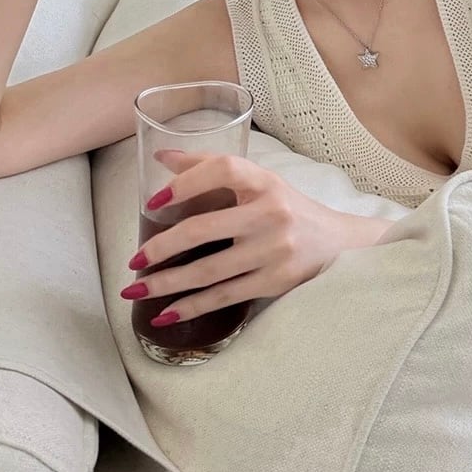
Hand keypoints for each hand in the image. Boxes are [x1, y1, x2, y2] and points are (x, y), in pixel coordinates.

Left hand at [121, 150, 393, 324]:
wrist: (339, 243)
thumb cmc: (287, 208)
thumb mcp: (259, 182)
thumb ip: (212, 168)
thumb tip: (159, 157)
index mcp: (265, 181)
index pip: (223, 169)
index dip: (185, 182)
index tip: (153, 202)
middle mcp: (272, 213)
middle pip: (204, 229)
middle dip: (160, 249)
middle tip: (133, 261)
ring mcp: (276, 250)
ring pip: (209, 271)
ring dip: (166, 284)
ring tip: (134, 291)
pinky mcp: (277, 281)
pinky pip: (225, 296)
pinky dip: (192, 307)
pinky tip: (166, 313)